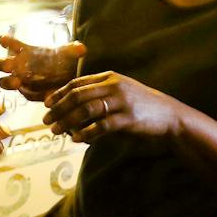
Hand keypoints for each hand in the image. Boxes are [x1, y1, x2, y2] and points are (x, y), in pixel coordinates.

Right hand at [0, 34, 85, 100]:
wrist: (67, 76)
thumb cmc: (62, 59)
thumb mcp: (69, 52)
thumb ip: (73, 50)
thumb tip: (82, 48)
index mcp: (24, 51)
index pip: (11, 44)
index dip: (5, 41)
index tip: (2, 39)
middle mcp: (18, 65)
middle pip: (0, 63)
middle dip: (0, 63)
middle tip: (7, 66)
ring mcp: (20, 79)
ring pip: (5, 81)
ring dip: (8, 82)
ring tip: (17, 83)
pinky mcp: (29, 92)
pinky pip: (25, 94)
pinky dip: (30, 94)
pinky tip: (39, 94)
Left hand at [41, 70, 187, 144]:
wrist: (171, 117)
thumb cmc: (141, 108)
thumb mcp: (120, 94)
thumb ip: (98, 96)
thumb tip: (69, 109)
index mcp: (110, 77)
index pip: (77, 83)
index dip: (59, 93)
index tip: (46, 104)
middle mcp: (114, 86)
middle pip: (78, 95)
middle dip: (59, 108)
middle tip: (45, 120)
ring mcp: (122, 101)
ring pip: (86, 109)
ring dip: (68, 121)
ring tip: (56, 130)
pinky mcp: (128, 118)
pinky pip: (102, 125)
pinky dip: (87, 133)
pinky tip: (77, 139)